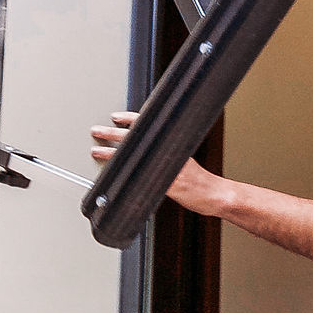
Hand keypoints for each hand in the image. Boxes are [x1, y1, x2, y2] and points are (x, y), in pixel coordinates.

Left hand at [90, 110, 227, 212]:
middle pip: (137, 138)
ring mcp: (168, 168)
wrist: (215, 195)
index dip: (130, 119)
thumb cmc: (199, 181)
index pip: (149, 126)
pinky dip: (126, 175)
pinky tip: (114, 175)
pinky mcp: (168, 184)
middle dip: (113, 134)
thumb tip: (149, 152)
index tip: (115, 117)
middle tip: (97, 131)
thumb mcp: (184, 160)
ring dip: (113, 153)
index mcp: (173, 144)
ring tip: (97, 150)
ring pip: (135, 156)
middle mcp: (170, 153)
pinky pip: (142, 178)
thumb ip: (167, 155)